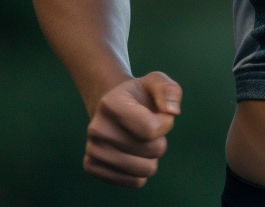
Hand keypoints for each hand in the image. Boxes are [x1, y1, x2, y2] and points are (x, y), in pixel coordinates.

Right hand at [84, 71, 181, 186]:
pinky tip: (133, 153)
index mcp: (111, 104)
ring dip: (151, 156)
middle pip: (152, 150)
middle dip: (160, 139)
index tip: (162, 114)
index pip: (151, 129)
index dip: (166, 123)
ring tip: (141, 140)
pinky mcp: (92, 167)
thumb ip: (170, 91)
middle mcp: (97, 128)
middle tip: (148, 127)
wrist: (112, 107)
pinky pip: (135, 181)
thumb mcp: (157, 82)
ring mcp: (92, 150)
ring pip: (145, 170)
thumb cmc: (140, 95)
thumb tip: (172, 112)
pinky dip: (141, 170)